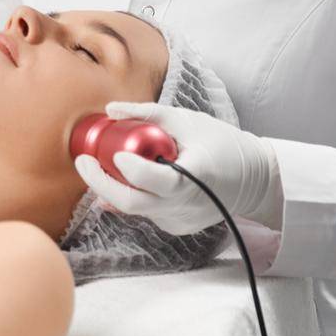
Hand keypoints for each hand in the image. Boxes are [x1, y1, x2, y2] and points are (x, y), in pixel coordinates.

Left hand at [73, 101, 279, 234]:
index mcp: (196, 176)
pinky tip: (126, 179)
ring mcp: (180, 220)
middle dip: (100, 182)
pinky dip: (132, 195)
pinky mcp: (176, 227)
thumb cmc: (220, 143)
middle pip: (132, 203)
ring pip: (135, 208)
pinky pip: (145, 212)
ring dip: (114, 187)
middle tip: (83, 162)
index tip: (114, 153)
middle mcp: (186, 204)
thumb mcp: (186, 120)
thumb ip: (147, 113)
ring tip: (103, 164)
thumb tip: (111, 109)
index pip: (155, 180)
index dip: (130, 169)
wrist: (252, 179)